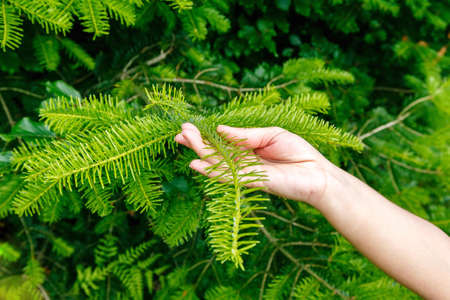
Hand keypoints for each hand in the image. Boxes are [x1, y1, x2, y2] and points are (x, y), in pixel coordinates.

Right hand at [174, 123, 333, 205]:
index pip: (222, 141)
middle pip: (215, 152)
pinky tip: (196, 163)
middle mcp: (244, 161)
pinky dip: (211, 170)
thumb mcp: (271, 134)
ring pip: (217, 162)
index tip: (189, 127)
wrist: (318, 173)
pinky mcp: (251, 182)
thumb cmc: (299, 152)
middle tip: (179, 132)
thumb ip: (245, 134)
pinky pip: (227, 175)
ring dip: (200, 152)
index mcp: (249, 148)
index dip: (206, 134)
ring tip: (183, 139)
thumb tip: (219, 128)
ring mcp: (246, 172)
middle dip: (197, 142)